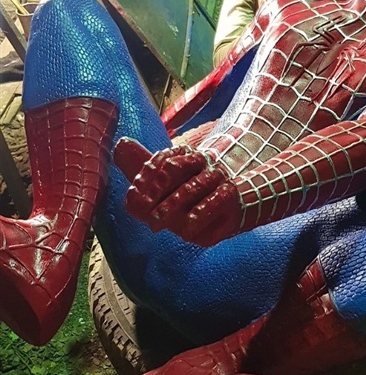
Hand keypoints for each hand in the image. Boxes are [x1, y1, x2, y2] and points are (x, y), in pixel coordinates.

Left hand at [113, 138, 242, 246]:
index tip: (134, 191)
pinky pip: (214, 202)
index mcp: (185, 155)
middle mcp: (201, 162)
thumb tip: (121, 144)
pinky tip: (185, 230)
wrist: (234, 204)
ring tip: (155, 221)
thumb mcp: (169, 184)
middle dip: (155, 189)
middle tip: (141, 209)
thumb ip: (144, 168)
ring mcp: (216, 177)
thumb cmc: (195, 195)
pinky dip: (198, 215)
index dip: (147, 174)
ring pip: (192, 187)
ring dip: (171, 205)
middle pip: (175, 167)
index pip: (162, 158)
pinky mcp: (229, 195)